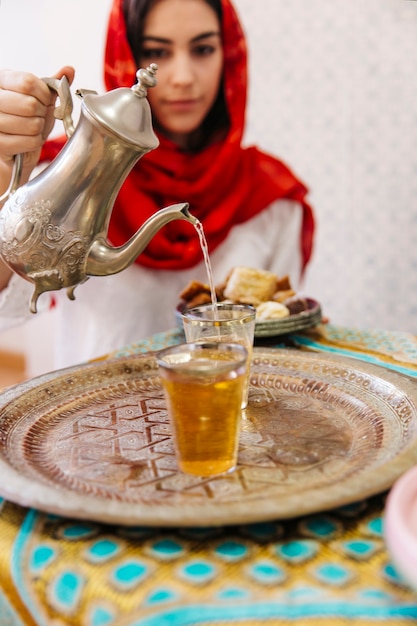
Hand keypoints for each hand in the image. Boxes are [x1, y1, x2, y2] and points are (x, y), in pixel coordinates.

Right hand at [0, 66, 74, 182]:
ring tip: (31, 130)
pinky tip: (27, 141)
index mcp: (1, 81)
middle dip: (41, 115)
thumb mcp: (40, 101)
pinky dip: (34, 143)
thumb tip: (69, 70)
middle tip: (37, 118)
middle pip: (30, 104)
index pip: (28, 82)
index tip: (46, 101)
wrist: (15, 152)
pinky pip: (28, 141)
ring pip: (31, 124)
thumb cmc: (26, 123)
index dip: (44, 94)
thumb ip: (51, 85)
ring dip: (38, 130)